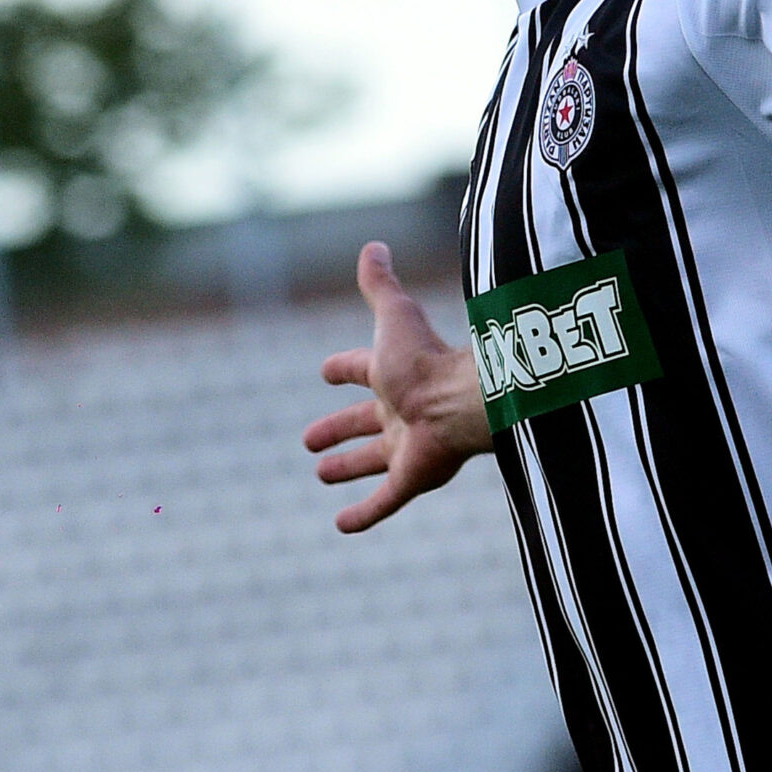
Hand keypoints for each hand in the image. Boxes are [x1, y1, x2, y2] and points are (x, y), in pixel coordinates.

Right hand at [302, 242, 491, 532]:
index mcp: (395, 375)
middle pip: (364, 422)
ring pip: (372, 462)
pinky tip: (340, 526)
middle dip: (338, 429)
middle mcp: (401, 411)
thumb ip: (380, 285)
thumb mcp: (394, 317)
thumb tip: (373, 245)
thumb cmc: (427, 359)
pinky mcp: (412, 479)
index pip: (363, 369)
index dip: (344, 368)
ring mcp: (407, 448)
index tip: (325, 371)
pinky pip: (384, 503)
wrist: (463, 401)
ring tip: (321, 473)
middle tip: (309, 440)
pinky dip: (362, 515)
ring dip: (348, 468)